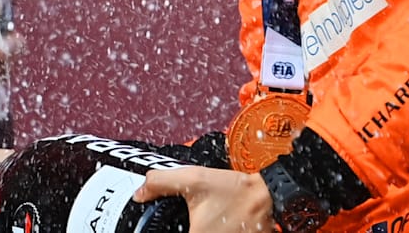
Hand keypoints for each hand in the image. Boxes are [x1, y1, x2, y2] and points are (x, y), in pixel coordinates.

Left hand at [133, 166, 274, 232]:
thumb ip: (161, 183)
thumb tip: (140, 193)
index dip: (159, 230)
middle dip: (179, 227)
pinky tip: (210, 223)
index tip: (159, 224)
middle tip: (187, 217)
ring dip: (196, 228)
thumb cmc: (234, 191)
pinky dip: (209, 231)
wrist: (268, 197)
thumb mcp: (194, 180)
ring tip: (201, 220)